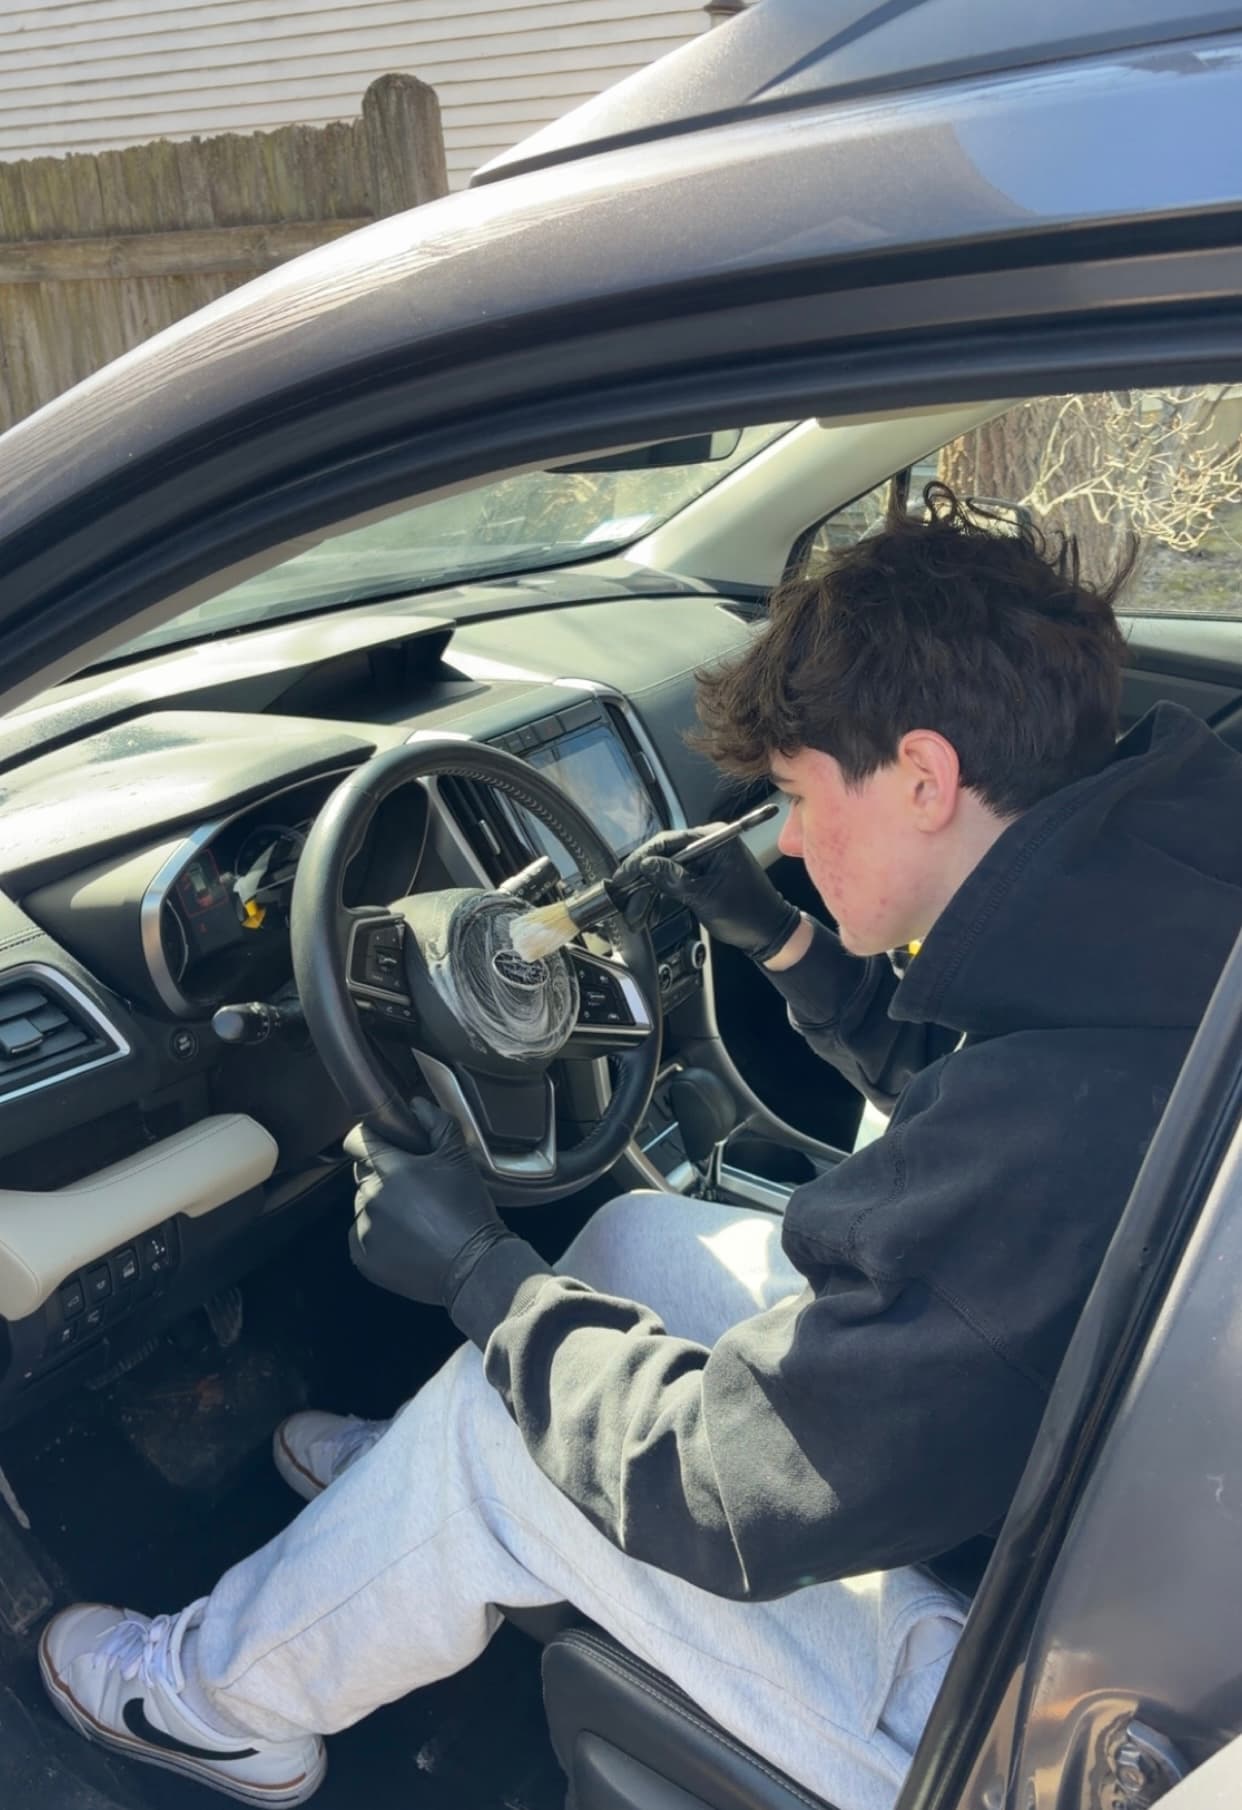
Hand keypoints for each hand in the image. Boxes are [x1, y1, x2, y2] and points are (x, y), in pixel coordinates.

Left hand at [345, 1099, 515, 1310]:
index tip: (384, 1144)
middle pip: (364, 1175)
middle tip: (415, 1187)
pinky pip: (362, 1236)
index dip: (370, 1138)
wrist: (473, 1265)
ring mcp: (364, 1229)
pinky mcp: (363, 1258)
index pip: (357, 1141)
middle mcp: (370, 1198)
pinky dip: (379, 1235)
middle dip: (384, 1175)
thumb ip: (436, 1123)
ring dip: (382, 1206)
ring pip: (364, 1206)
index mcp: (390, 1169)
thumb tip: (417, 1105)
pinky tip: (408, 1238)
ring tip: (416, 1217)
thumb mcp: (459, 1158)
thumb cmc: (468, 1210)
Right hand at [615, 826, 801, 963]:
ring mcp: (706, 857)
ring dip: (649, 890)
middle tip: (623, 894)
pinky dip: (662, 893)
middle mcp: (709, 842)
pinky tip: (648, 909)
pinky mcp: (704, 872)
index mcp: (714, 839)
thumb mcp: (705, 897)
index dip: (641, 858)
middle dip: (642, 877)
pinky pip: (676, 877)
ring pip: (666, 868)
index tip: (624, 876)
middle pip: (664, 853)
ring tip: (635, 911)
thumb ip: (673, 878)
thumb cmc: (747, 914)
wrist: (769, 932)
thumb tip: (646, 864)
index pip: (668, 840)